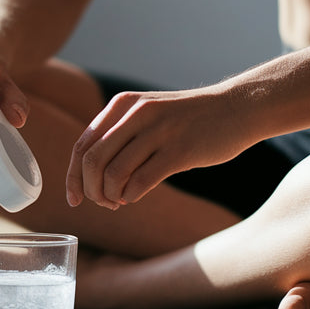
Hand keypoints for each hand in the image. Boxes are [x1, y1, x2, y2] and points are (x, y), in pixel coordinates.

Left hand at [67, 88, 253, 208]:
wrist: (237, 108)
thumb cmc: (190, 118)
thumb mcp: (149, 114)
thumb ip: (121, 135)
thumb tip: (90, 175)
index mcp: (123, 105)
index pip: (82, 145)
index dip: (72, 177)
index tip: (74, 199)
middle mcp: (136, 114)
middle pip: (92, 161)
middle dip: (90, 190)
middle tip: (102, 203)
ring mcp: (158, 131)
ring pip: (113, 173)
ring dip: (111, 196)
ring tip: (120, 201)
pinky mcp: (179, 150)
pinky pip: (141, 181)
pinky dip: (131, 196)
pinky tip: (135, 197)